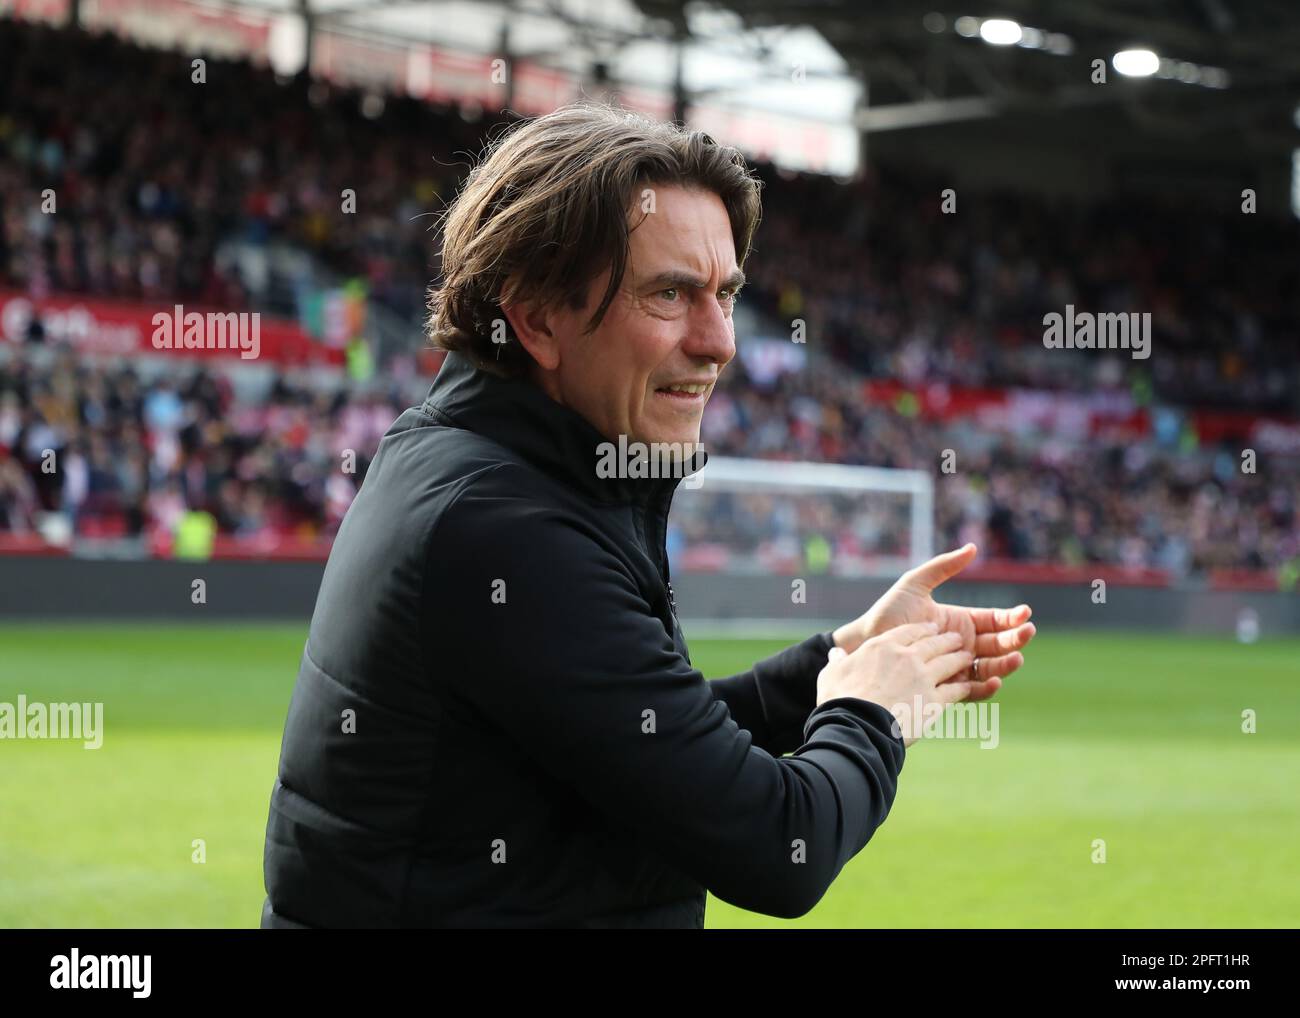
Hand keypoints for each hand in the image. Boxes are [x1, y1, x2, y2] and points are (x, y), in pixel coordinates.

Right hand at [816, 621, 974, 746]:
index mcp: (882, 647)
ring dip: (959, 658)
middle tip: (955, 638)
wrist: (858, 725)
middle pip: (933, 643)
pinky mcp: (934, 701)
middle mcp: (906, 657)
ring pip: (948, 662)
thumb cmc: (839, 700)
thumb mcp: (831, 674)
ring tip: (966, 656)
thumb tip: (836, 653)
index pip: (907, 631)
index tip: (929, 628)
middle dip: (946, 639)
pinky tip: (968, 686)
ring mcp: (923, 678)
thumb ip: (837, 661)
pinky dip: (963, 687)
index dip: (921, 628)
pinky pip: (955, 690)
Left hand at [830, 544, 1034, 701]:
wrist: (866, 642)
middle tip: (1026, 633)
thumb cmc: (889, 613)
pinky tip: (994, 680)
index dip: (1012, 617)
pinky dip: (985, 687)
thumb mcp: (915, 584)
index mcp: (962, 621)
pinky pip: (971, 690)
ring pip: (991, 667)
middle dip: (1016, 639)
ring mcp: (956, 666)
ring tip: (1016, 658)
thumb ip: (942, 567)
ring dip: (1006, 663)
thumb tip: (972, 548)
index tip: (1024, 613)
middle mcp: (963, 645)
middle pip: (999, 644)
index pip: (996, 620)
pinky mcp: (946, 686)